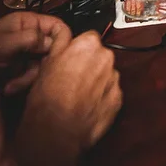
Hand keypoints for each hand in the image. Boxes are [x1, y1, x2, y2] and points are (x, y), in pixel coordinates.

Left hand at [0, 12, 71, 95]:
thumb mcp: (3, 43)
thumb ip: (28, 38)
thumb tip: (50, 41)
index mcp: (27, 22)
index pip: (56, 25)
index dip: (61, 40)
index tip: (57, 57)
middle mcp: (29, 35)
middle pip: (52, 48)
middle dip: (42, 64)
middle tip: (32, 75)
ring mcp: (25, 53)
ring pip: (44, 65)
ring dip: (30, 78)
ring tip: (12, 85)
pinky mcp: (21, 69)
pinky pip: (33, 76)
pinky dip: (23, 83)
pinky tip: (9, 88)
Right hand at [18, 32, 121, 157]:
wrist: (57, 130)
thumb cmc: (49, 98)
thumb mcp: (47, 62)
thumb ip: (61, 43)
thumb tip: (64, 35)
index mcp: (88, 44)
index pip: (88, 37)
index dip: (78, 49)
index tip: (71, 58)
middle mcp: (106, 58)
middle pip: (99, 56)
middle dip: (89, 64)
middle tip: (72, 78)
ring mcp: (114, 79)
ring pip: (105, 75)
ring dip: (96, 81)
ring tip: (77, 95)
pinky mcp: (118, 100)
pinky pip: (110, 93)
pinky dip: (101, 97)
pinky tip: (86, 105)